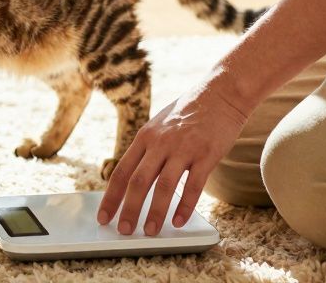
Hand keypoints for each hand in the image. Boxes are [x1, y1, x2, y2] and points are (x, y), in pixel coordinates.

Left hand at [97, 76, 249, 235]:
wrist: (221, 93)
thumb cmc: (189, 112)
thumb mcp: (160, 125)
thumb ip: (148, 149)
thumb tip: (134, 178)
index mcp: (145, 137)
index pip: (121, 171)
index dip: (111, 197)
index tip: (104, 217)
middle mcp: (160, 143)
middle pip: (138, 181)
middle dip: (129, 209)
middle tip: (123, 231)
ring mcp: (184, 148)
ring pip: (164, 186)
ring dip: (155, 212)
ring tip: (150, 231)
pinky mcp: (206, 154)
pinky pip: (193, 185)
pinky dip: (184, 206)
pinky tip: (179, 221)